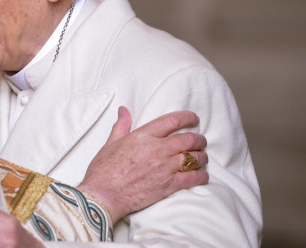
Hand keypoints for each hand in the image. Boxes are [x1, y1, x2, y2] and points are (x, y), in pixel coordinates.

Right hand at [77, 107, 208, 223]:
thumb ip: (121, 125)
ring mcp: (165, 168)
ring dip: (201, 156)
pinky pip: (193, 178)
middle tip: (200, 140)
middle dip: (198, 139)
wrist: (103, 195)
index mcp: (143, 136)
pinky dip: (201, 176)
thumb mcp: (110, 142)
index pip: (172, 121)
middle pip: (188, 139)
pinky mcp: (169, 185)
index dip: (187, 117)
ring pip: (193, 158)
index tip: (193, 118)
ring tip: (202, 157)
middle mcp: (157, 149)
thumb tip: (123, 110)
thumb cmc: (103, 169)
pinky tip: (202, 175)